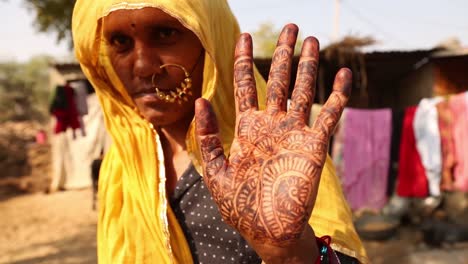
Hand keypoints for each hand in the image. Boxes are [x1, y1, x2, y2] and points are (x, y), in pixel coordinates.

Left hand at [195, 24, 350, 262]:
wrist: (268, 231)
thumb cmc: (240, 205)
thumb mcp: (215, 171)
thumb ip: (207, 136)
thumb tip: (202, 100)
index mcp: (247, 128)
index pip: (245, 84)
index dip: (244, 59)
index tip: (245, 35)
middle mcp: (272, 124)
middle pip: (278, 79)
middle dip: (283, 52)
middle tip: (290, 27)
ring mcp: (294, 133)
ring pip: (303, 90)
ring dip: (308, 65)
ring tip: (313, 40)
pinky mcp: (315, 146)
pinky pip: (330, 114)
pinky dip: (338, 94)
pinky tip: (343, 74)